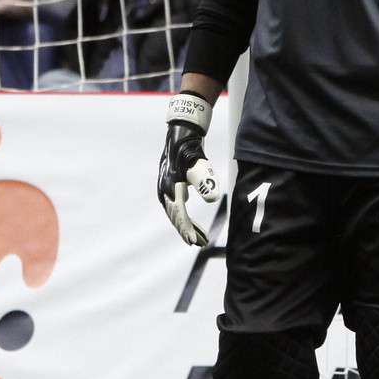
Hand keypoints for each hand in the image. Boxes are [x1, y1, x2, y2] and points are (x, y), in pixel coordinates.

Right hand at [157, 93, 220, 246]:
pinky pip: (177, 207)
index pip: (179, 214)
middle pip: (177, 217)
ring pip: (176, 214)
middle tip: (200, 244)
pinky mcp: (170, 187)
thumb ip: (206, 182)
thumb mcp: (199, 165)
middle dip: (188, 231)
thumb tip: (214, 199)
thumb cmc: (190, 149)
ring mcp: (166, 189)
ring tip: (199, 238)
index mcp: (170, 188)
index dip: (187, 229)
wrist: (181, 135)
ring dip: (187, 226)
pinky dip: (185, 217)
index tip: (195, 242)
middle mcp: (165, 191)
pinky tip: (192, 224)